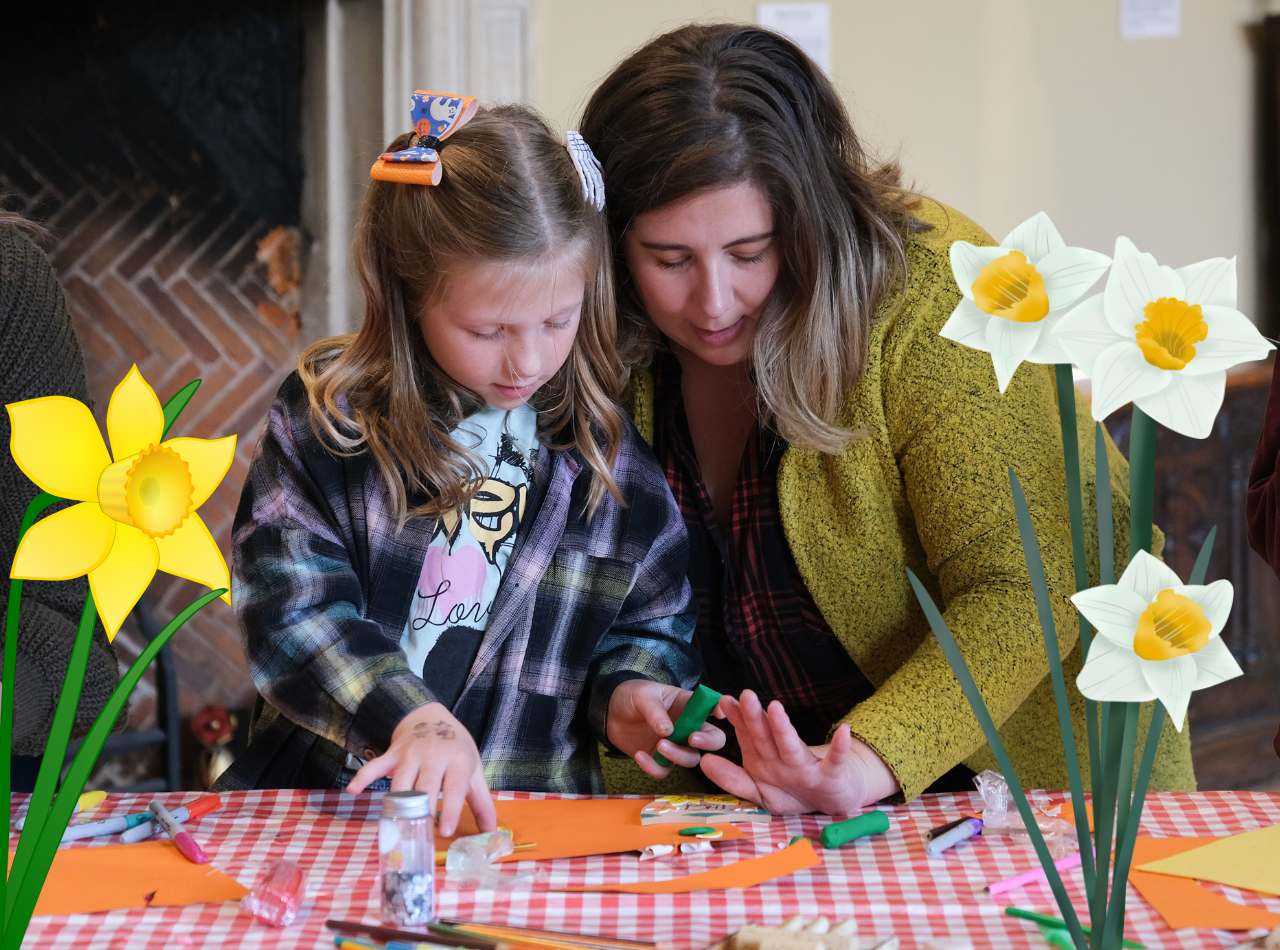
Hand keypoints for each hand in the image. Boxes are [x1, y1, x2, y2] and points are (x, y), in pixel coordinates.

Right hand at [345, 701, 497, 836]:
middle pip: (425, 787)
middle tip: (418, 837)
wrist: (431, 715)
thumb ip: (482, 802)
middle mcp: (434, 756)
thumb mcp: (473, 770)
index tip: (444, 831)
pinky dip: (363, 777)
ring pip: (401, 781)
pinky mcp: (392, 754)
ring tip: (394, 827)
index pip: (454, 787)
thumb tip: (491, 831)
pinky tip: (353, 790)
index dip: (450, 809)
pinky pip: (376, 766)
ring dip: (397, 803)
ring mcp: (411, 754)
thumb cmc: (456, 749)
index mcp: (457, 761)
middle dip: (421, 810)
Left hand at [606, 679, 725, 778]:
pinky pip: (665, 770)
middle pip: (713, 740)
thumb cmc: (632, 696)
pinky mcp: (660, 760)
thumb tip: (667, 731)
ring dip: (679, 755)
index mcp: (688, 705)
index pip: (711, 707)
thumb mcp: (643, 695)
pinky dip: (654, 767)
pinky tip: (639, 755)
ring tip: (659, 745)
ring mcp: (676, 745)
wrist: (610, 713)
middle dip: (708, 742)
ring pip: (691, 759)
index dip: (720, 710)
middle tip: (692, 739)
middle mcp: (688, 727)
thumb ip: (655, 711)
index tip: (719, 714)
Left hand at [697, 690, 898, 814]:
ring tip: (775, 708)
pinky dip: (840, 748)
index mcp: (764, 759)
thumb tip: (705, 761)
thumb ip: (733, 779)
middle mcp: (783, 758)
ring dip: (783, 728)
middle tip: (744, 695)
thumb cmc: (792, 792)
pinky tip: (843, 731)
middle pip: (765, 736)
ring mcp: (807, 766)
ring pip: (792, 746)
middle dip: (754, 717)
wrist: (831, 801)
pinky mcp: (831, 776)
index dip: (736, 719)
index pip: (747, 735)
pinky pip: (835, 761)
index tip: (723, 701)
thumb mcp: (759, 792)